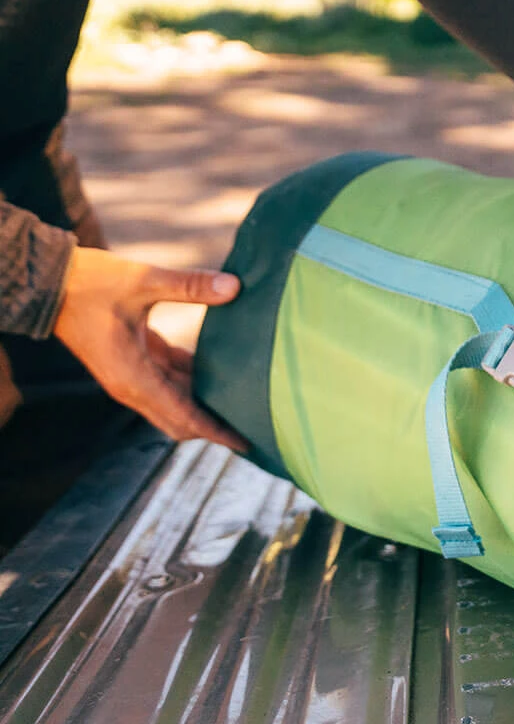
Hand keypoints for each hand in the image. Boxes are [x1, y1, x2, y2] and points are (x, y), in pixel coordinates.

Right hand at [54, 247, 247, 450]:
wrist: (50, 282)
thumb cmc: (92, 283)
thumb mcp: (143, 280)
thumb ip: (190, 286)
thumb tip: (234, 286)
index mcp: (134, 378)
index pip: (184, 417)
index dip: (216, 432)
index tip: (245, 442)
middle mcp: (133, 386)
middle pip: (180, 421)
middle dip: (214, 427)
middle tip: (253, 424)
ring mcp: (131, 377)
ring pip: (175, 402)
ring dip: (204, 402)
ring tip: (245, 399)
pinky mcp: (132, 363)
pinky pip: (169, 381)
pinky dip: (192, 380)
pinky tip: (222, 369)